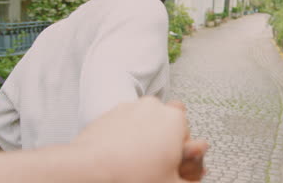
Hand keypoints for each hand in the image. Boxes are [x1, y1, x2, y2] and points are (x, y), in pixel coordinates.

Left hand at [73, 97, 207, 181]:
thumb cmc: (130, 176)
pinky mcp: (110, 113)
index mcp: (175, 120)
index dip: (181, 154)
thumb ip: (191, 178)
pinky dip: (126, 137)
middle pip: (167, 125)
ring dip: (146, 138)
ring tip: (136, 162)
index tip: (174, 165)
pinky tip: (121, 157)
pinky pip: (126, 124)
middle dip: (165, 141)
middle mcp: (154, 107)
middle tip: (157, 163)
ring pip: (146, 123)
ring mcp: (131, 107)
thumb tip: (193, 177)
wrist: (89, 171)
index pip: (188, 135)